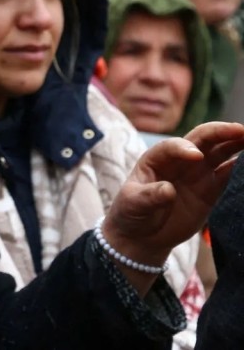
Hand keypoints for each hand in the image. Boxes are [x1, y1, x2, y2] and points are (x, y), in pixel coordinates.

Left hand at [104, 122, 243, 270]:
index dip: (184, 148)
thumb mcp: (133, 204)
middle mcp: (180, 161)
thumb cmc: (132, 213)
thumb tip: (168, 191)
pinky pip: (228, 175)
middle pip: (202, 140)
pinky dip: (241, 169)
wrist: (142, 234)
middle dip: (220, 132)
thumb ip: (149, 196)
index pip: (173, 146)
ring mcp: (197, 173)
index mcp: (157, 158)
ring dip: (236, 144)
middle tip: (241, 130)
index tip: (196, 156)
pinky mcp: (211, 190)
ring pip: (220, 153)